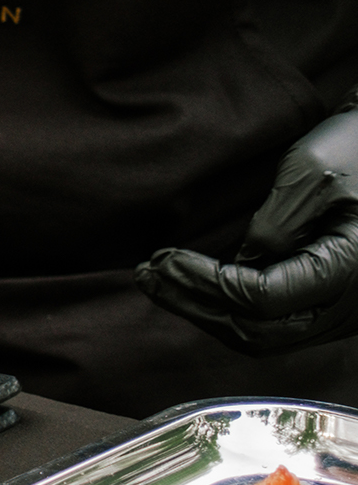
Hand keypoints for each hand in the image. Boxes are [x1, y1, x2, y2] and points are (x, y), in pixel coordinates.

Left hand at [136, 97, 357, 353]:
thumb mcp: (314, 171)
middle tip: (147, 274)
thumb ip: (275, 222)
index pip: (262, 300)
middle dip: (193, 304)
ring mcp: (336, 312)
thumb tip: (237, 263)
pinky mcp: (324, 306)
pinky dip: (224, 309)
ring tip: (157, 280)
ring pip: (259, 335)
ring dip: (202, 310)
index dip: (206, 283)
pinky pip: (269, 324)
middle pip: (255, 330)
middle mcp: (345, 305)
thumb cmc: (357, 149)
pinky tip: (190, 284)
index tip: (164, 258)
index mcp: (347, 270)